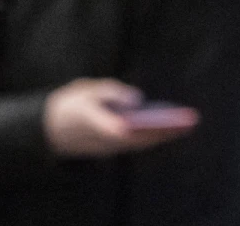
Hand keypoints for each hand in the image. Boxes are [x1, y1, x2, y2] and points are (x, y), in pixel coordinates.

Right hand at [44, 79, 198, 157]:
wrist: (50, 129)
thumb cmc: (71, 105)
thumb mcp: (86, 90)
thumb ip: (111, 91)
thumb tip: (136, 98)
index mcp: (95, 125)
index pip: (120, 129)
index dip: (141, 128)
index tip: (164, 123)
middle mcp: (104, 142)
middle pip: (138, 139)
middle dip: (164, 132)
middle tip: (188, 122)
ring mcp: (108, 149)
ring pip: (140, 144)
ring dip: (162, 137)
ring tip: (184, 126)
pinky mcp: (112, 150)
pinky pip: (136, 145)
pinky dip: (152, 138)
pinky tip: (167, 129)